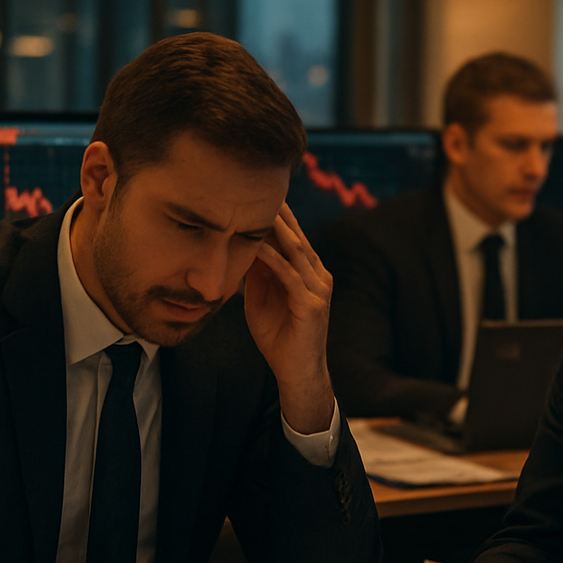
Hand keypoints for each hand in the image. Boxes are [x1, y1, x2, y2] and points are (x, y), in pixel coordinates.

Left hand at [244, 202, 334, 433]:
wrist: (298, 373)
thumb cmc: (279, 338)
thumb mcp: (262, 299)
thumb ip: (258, 274)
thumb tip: (243, 247)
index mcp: (308, 272)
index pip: (292, 236)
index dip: (277, 216)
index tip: (254, 194)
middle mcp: (318, 275)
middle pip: (295, 237)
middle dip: (278, 214)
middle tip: (256, 189)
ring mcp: (319, 288)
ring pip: (295, 251)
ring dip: (276, 229)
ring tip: (257, 208)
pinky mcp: (313, 304)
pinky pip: (290, 276)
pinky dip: (273, 259)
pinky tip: (257, 246)